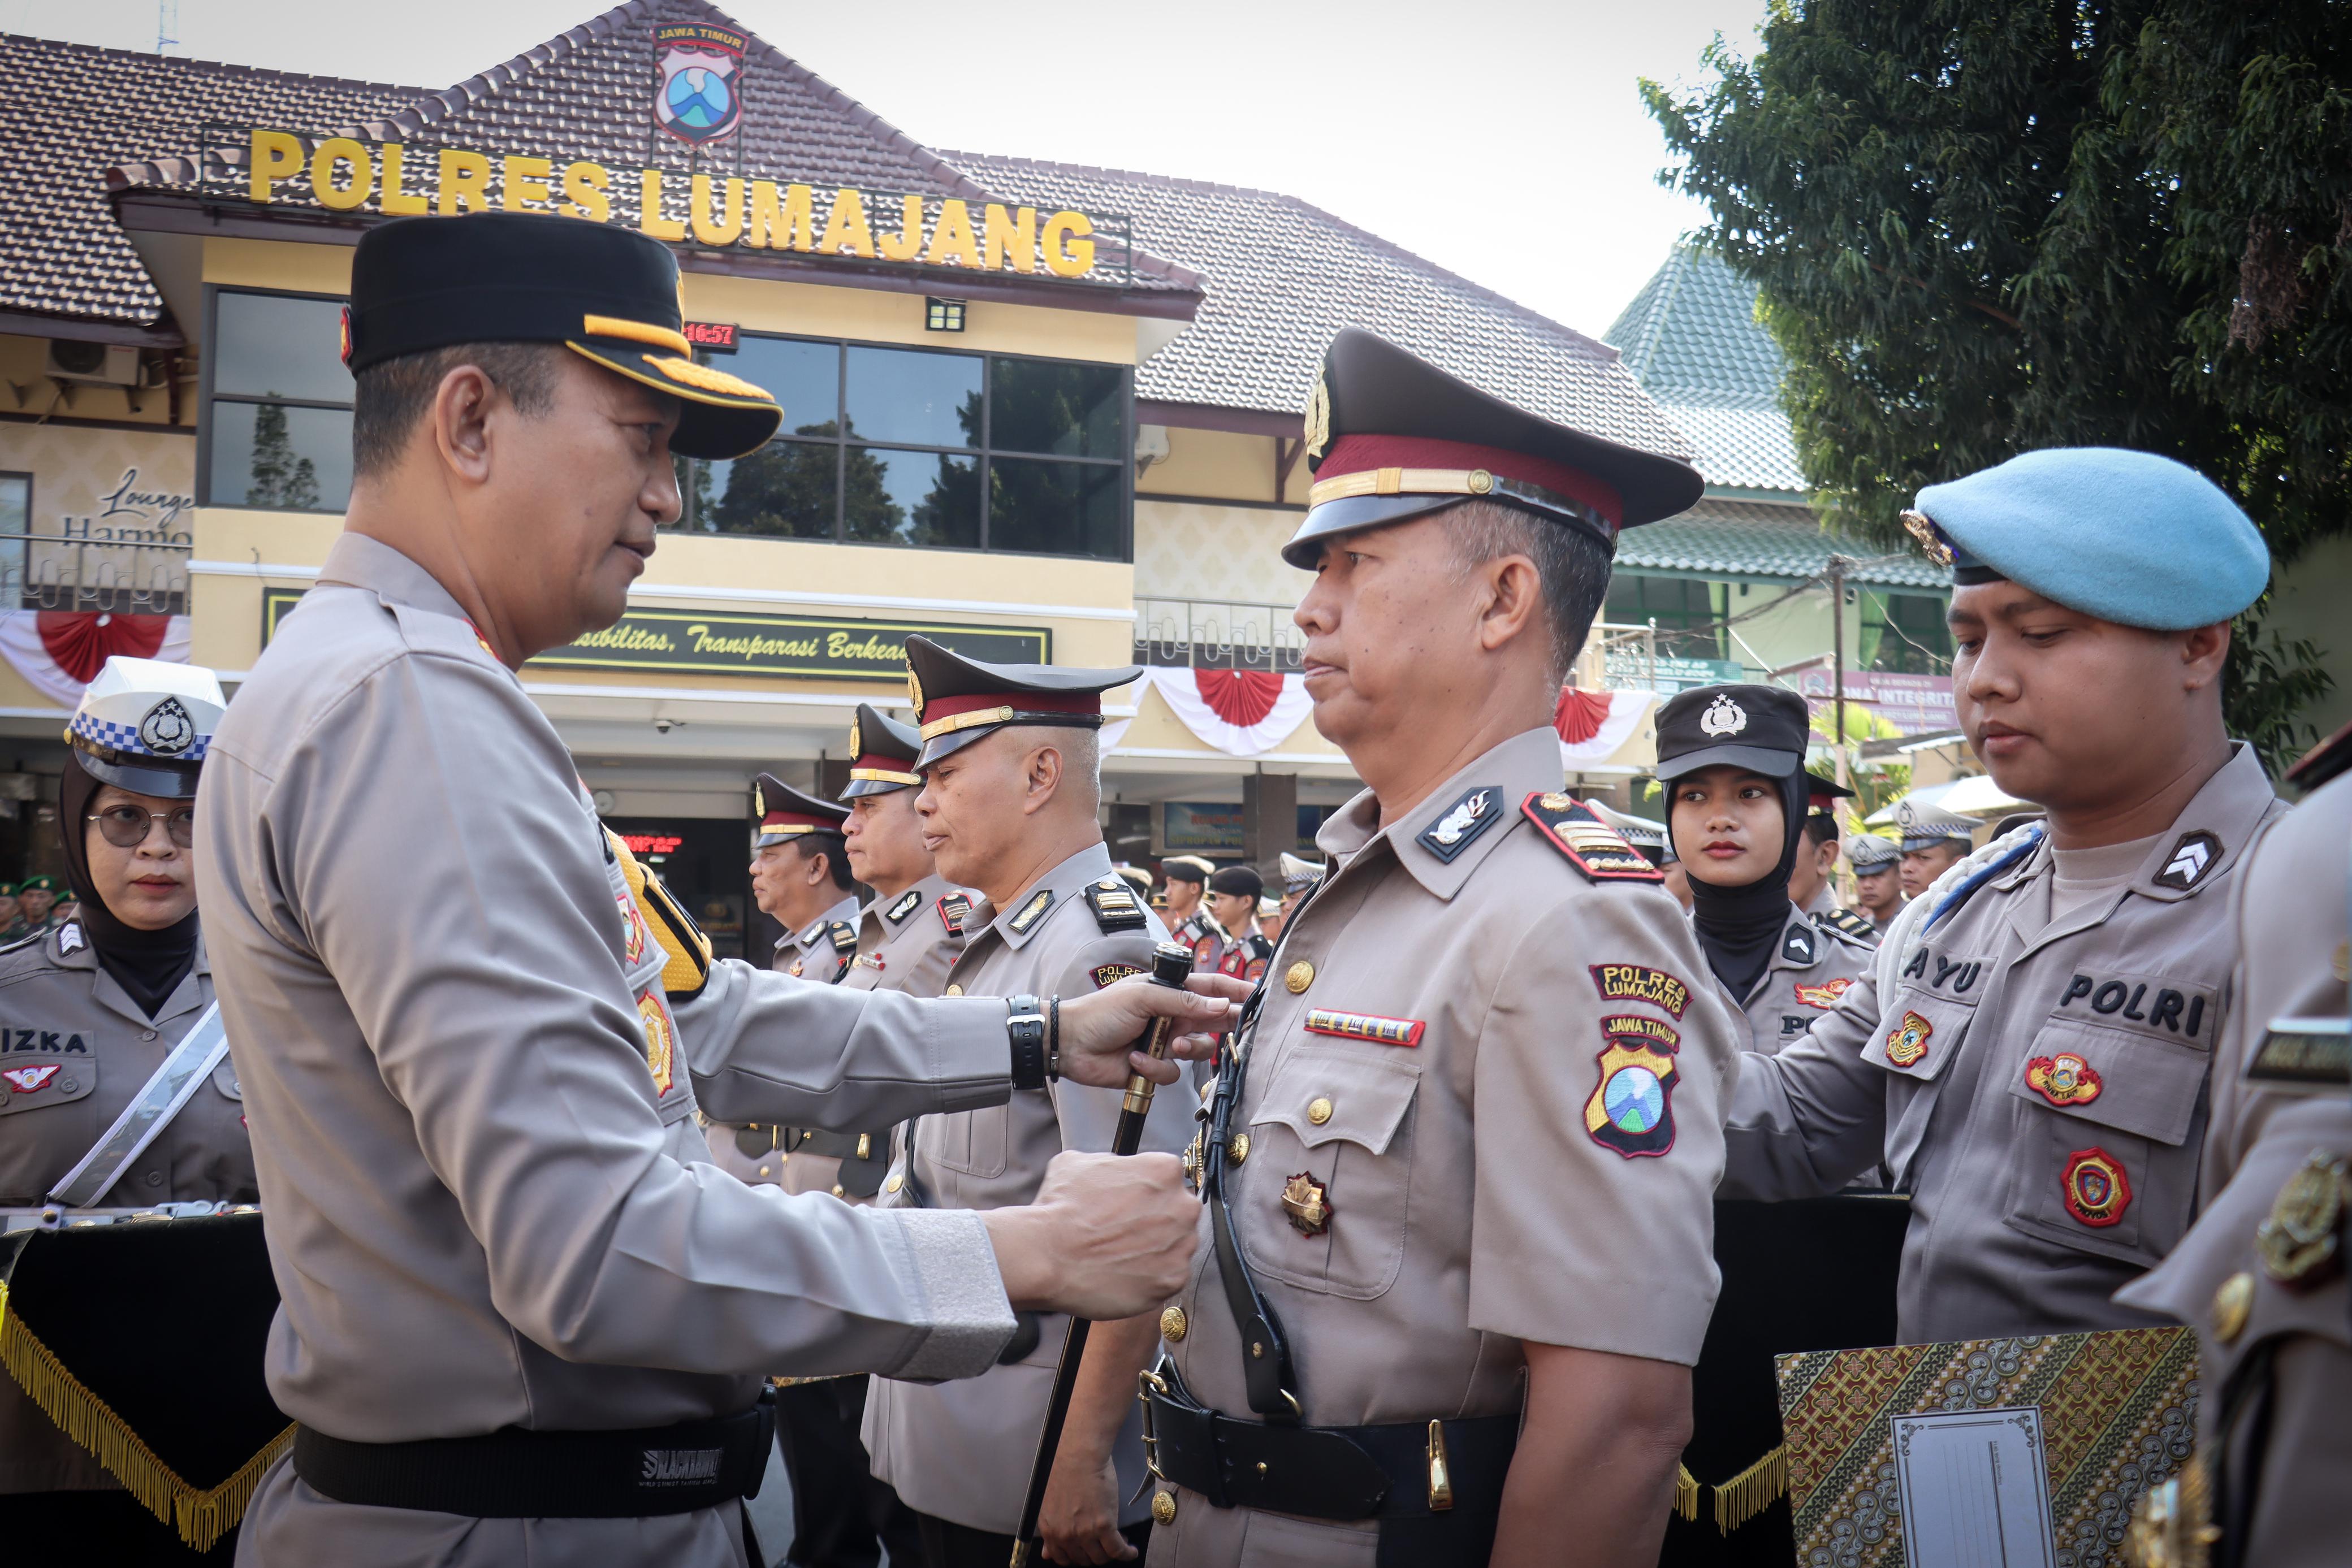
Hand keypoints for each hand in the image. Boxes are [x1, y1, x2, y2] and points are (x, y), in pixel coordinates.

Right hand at [981, 1150, 1199, 1318]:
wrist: (1047, 1256)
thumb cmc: (1061, 1208)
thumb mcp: (1079, 1162)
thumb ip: (1113, 1164)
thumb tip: (1118, 1171)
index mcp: (1164, 1170)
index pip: (1167, 1178)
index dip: (1146, 1190)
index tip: (1131, 1203)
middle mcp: (1182, 1206)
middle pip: (1179, 1211)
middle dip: (1158, 1220)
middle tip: (1126, 1231)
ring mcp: (1180, 1246)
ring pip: (1177, 1245)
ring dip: (1157, 1249)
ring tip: (1122, 1255)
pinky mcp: (1172, 1280)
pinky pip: (1169, 1276)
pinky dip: (1151, 1277)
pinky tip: (1124, 1273)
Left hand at [1040, 1452, 1134, 1563]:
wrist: (1079, 1454)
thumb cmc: (1064, 1470)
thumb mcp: (1049, 1505)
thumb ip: (1050, 1532)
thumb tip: (1047, 1553)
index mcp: (1050, 1530)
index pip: (1062, 1558)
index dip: (1075, 1556)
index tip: (1083, 1550)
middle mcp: (1066, 1535)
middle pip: (1083, 1559)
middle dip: (1093, 1553)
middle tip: (1102, 1542)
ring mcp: (1085, 1532)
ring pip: (1101, 1557)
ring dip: (1110, 1553)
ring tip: (1118, 1541)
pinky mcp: (1104, 1525)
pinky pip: (1117, 1550)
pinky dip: (1126, 1553)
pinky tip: (1131, 1551)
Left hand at [1056, 973, 1250, 1089]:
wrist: (1071, 1044)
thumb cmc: (1102, 1012)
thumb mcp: (1144, 997)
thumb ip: (1184, 1000)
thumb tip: (1222, 1003)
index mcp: (1171, 992)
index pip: (1212, 987)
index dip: (1236, 990)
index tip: (1258, 995)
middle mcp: (1174, 1016)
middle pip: (1213, 1020)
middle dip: (1224, 1025)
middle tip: (1237, 1028)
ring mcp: (1166, 1042)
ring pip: (1198, 1050)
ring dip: (1186, 1049)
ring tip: (1168, 1044)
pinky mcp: (1155, 1067)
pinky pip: (1173, 1073)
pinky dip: (1155, 1068)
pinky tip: (1135, 1059)